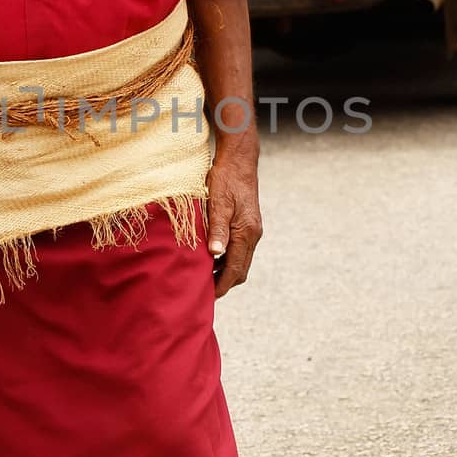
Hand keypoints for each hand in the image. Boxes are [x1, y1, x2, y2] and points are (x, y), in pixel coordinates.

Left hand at [205, 147, 262, 299]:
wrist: (239, 160)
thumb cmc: (225, 179)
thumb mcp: (218, 204)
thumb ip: (217, 230)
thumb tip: (215, 255)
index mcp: (247, 232)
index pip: (235, 269)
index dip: (222, 285)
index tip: (208, 297)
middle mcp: (253, 234)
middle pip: (241, 269)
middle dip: (225, 283)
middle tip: (203, 291)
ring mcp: (253, 229)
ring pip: (241, 260)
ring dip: (226, 271)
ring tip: (204, 278)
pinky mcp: (248, 224)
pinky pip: (240, 249)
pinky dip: (227, 259)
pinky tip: (212, 259)